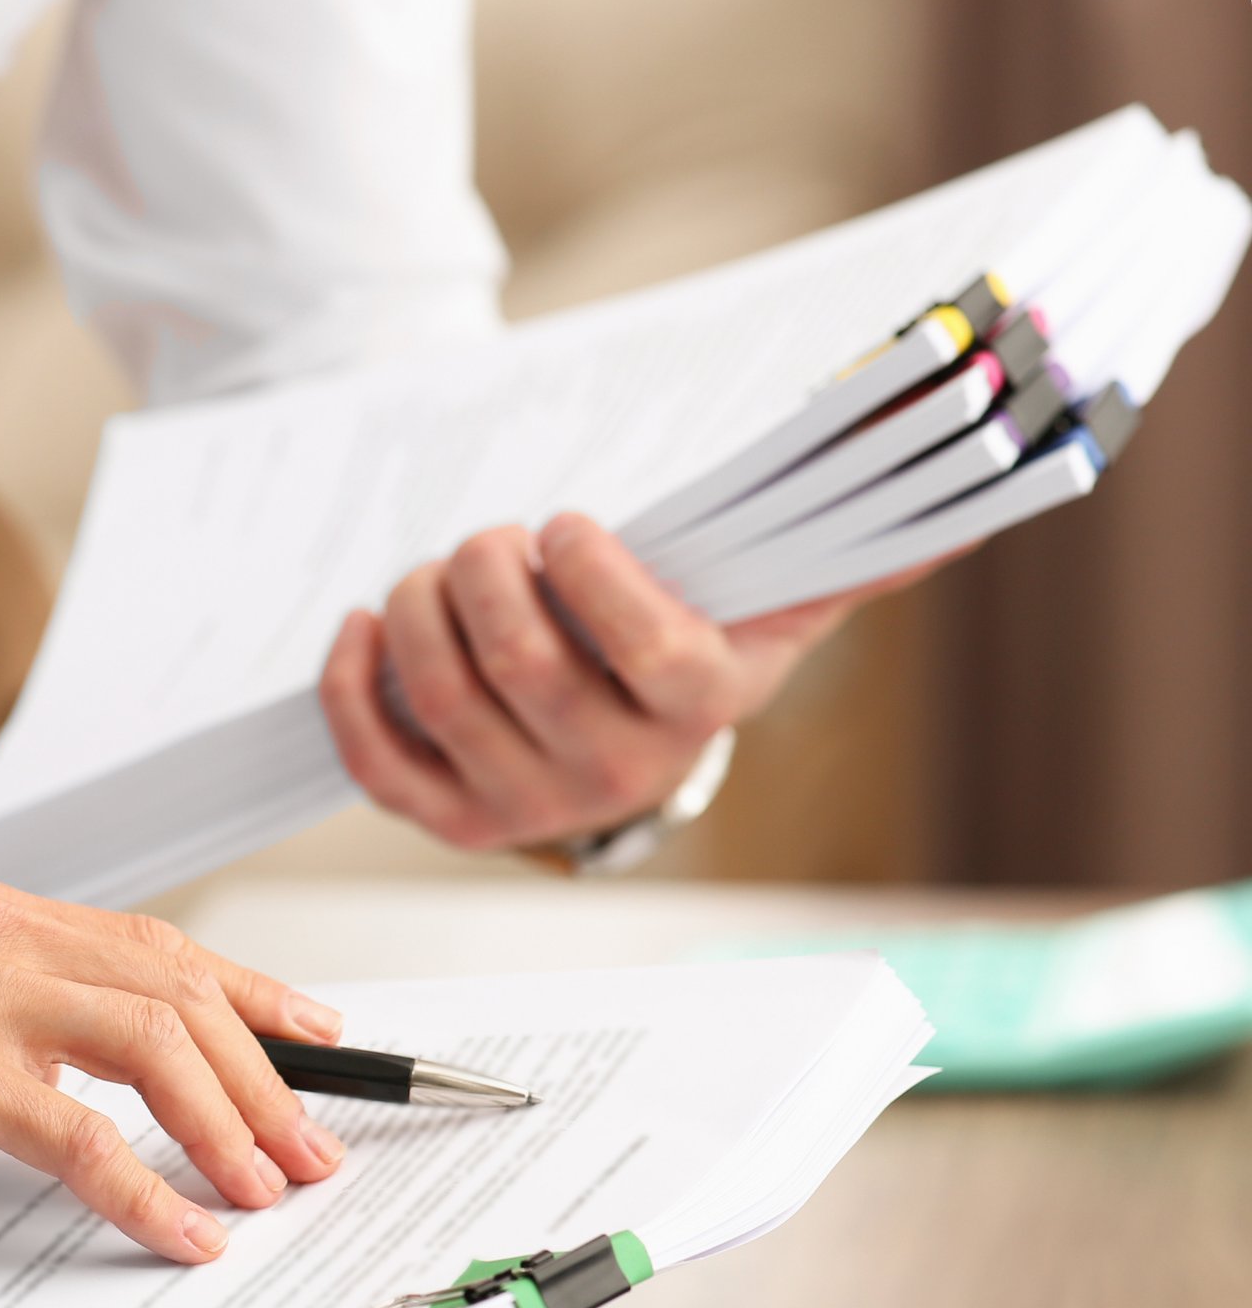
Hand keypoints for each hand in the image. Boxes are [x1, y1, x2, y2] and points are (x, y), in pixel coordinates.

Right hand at [0, 872, 345, 1262]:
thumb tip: (53, 1059)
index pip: (156, 944)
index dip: (249, 991)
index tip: (315, 1030)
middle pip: (177, 991)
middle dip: (265, 1072)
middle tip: (314, 1145)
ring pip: (150, 1047)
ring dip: (228, 1124)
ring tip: (271, 1190)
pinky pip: (74, 1135)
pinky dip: (143, 1188)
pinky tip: (181, 1233)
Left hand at [319, 512, 931, 853]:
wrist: (628, 729)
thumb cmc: (688, 633)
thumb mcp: (770, 596)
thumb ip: (851, 546)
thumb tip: (955, 489)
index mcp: (697, 714)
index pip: (649, 655)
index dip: (593, 579)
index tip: (564, 523)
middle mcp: (614, 775)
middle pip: (522, 666)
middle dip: (483, 572)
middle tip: (488, 536)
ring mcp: (527, 806)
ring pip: (445, 698)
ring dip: (418, 607)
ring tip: (433, 570)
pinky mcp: (451, 818)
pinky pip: (379, 759)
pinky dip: (352, 686)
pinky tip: (360, 624)